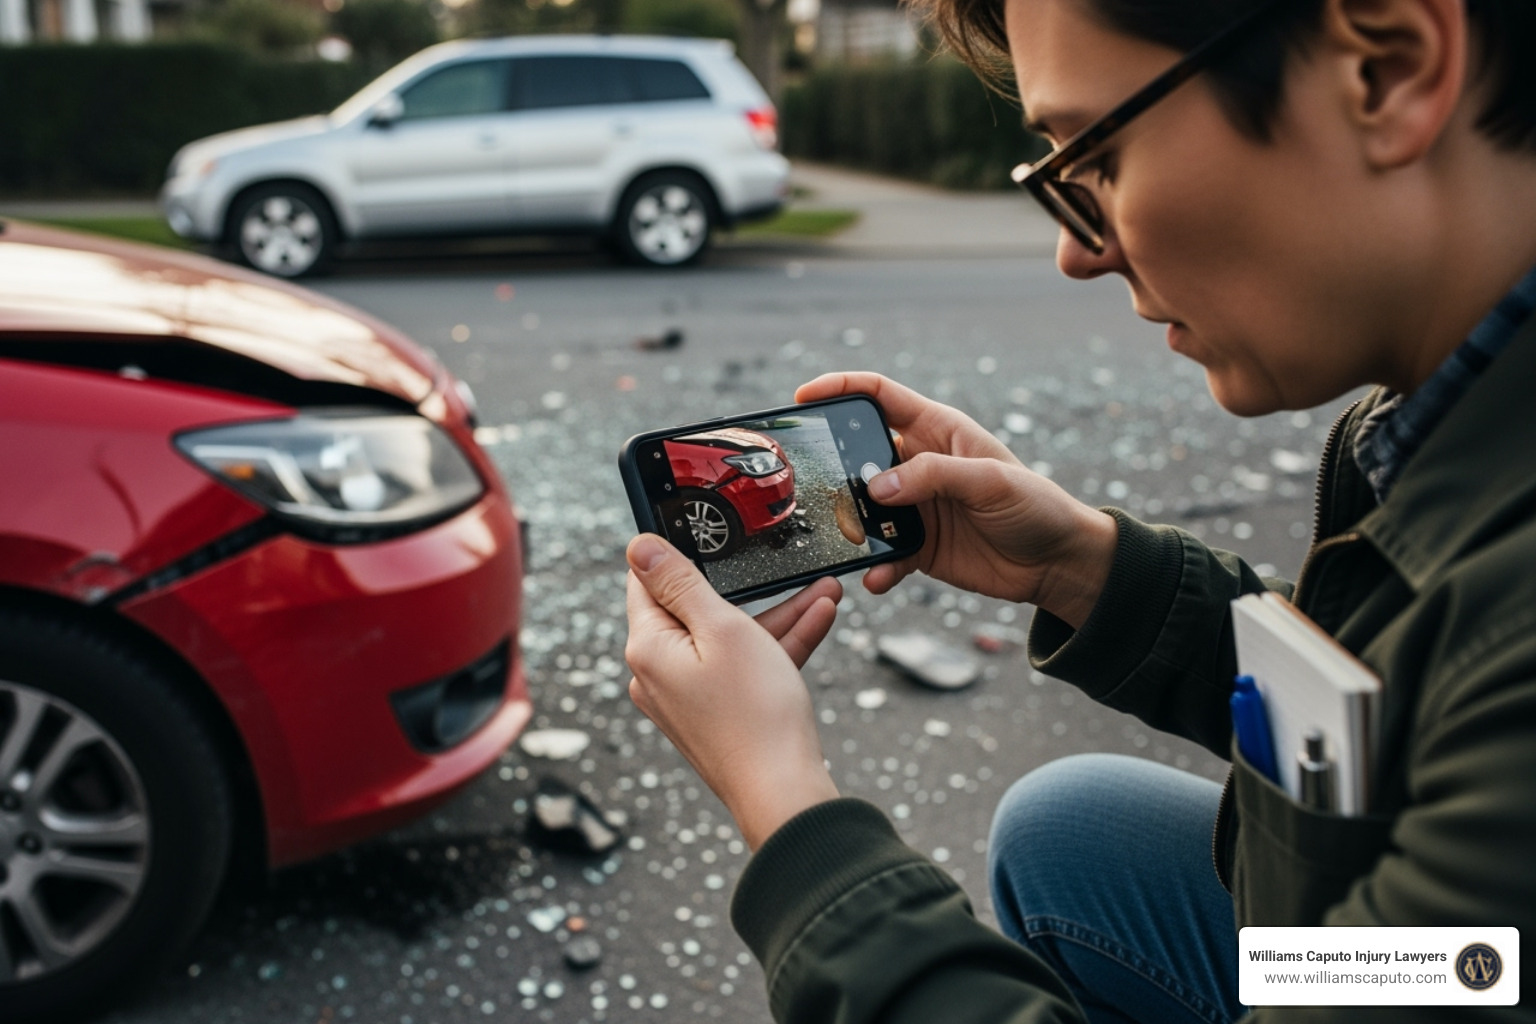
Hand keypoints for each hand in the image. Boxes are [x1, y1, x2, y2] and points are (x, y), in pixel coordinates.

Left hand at [624, 534, 841, 849]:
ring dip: (776, 615)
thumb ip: (679, 582)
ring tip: (824, 592)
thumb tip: (636, 547)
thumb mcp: (722, 628)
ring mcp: (686, 697)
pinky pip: (741, 668)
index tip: (702, 528)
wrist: (782, 792)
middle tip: (782, 565)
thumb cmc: (755, 712)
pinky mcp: (713, 714)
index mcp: (648, 647)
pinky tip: (818, 620)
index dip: (675, 552)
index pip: (647, 582)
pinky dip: (775, 647)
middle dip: (749, 589)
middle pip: (696, 610)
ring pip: (728, 639)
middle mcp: (657, 673)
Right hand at [796, 373, 1116, 628]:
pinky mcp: (918, 546)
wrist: (1059, 563)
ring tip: (845, 538)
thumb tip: (877, 489)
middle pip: (860, 454)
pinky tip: (877, 577)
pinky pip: (883, 554)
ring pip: (864, 508)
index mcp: (937, 429)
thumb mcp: (991, 481)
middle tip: (813, 482)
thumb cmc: (1036, 506)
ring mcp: (915, 506)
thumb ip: (934, 477)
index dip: (840, 389)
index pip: (878, 396)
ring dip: (851, 524)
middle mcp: (919, 464)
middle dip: (834, 466)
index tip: (804, 398)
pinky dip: (876, 566)